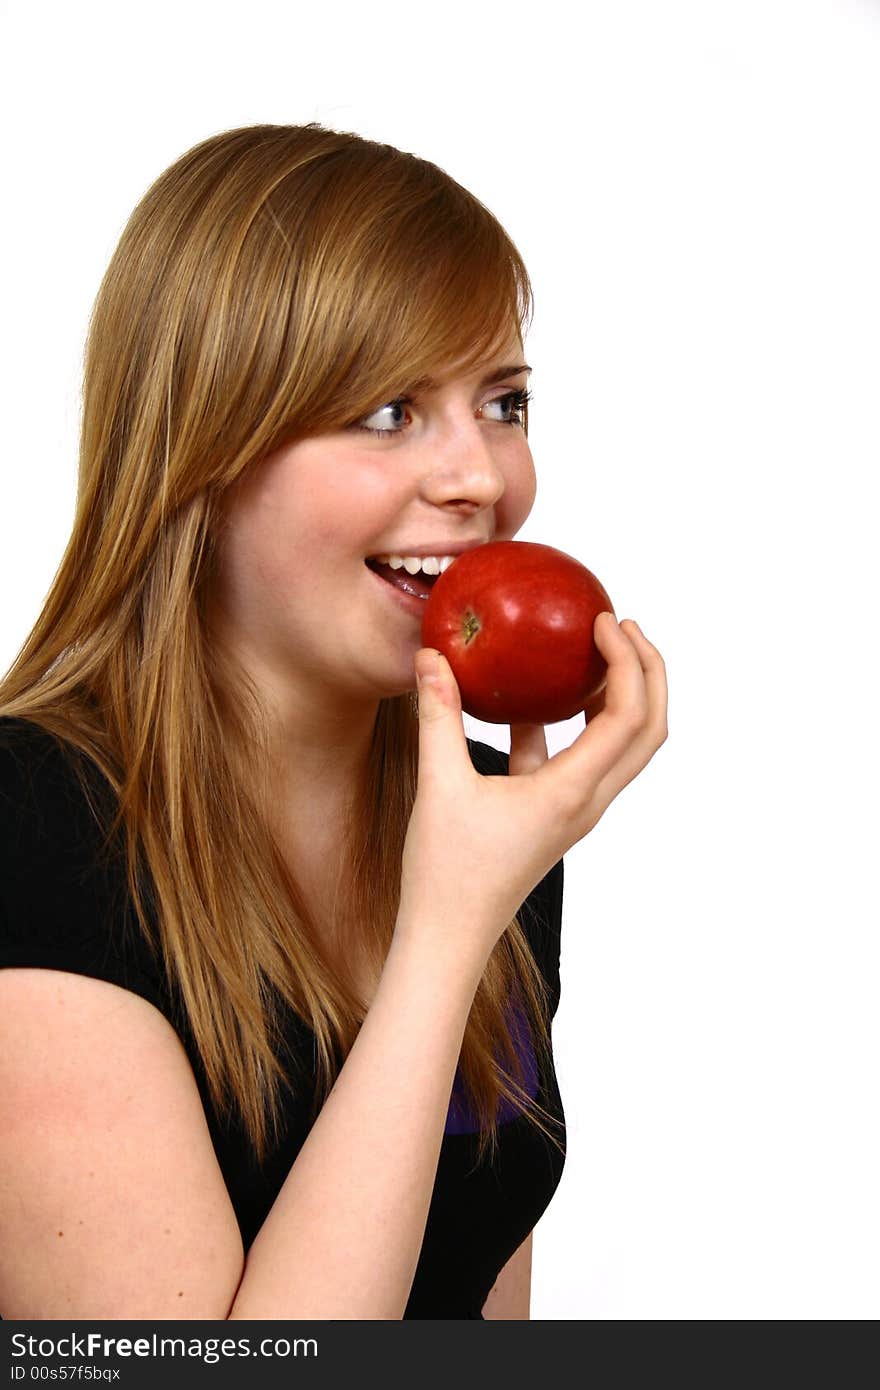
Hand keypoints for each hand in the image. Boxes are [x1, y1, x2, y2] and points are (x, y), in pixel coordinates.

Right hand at [397, 612, 667, 961]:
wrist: (448, 937)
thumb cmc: (447, 872)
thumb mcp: (439, 783)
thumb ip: (437, 715)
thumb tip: (432, 656)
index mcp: (572, 792)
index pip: (629, 716)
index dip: (628, 662)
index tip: (605, 622)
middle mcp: (587, 802)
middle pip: (648, 731)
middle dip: (647, 673)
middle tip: (622, 627)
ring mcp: (574, 811)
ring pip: (620, 747)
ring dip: (619, 698)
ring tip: (593, 653)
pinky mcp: (553, 815)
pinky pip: (578, 760)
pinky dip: (571, 724)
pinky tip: (533, 701)